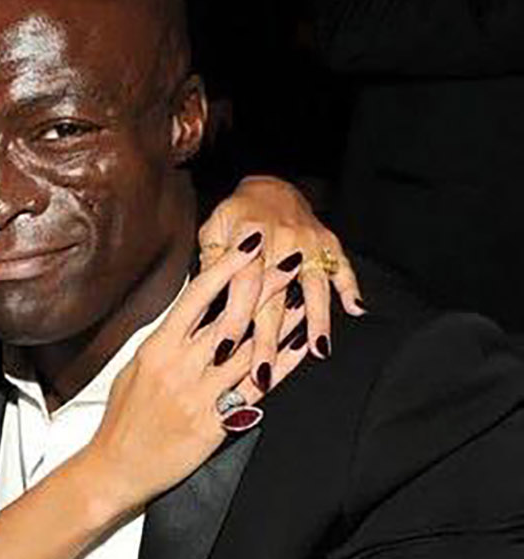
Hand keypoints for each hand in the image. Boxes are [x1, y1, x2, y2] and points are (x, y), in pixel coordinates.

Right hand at [90, 230, 309, 507]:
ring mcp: (199, 395)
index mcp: (158, 348)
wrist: (116, 468)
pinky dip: (280, 366)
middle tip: (289, 260)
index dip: (225, 267)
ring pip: (249, 350)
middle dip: (264, 286)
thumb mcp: (136, 370)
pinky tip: (299, 348)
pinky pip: (256, 390)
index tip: (248, 244)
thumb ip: (164, 343)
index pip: (197, 297)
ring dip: (280, 323)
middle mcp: (180, 366)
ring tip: (305, 298)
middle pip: (231, 317)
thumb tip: (187, 314)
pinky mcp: (214, 423)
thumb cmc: (124, 419)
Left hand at [199, 176, 362, 392]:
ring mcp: (309, 242)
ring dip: (317, 319)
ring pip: (314, 286)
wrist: (270, 185)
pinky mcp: (328, 243)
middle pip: (276, 297)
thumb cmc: (236, 215)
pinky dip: (350, 287)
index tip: (224, 350)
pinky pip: (343, 267)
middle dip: (269, 339)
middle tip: (262, 373)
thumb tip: (202, 300)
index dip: (234, 318)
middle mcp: (282, 240)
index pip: (242, 284)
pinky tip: (355, 309)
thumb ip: (210, 264)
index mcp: (248, 237)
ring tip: (319, 348)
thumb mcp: (213, 231)